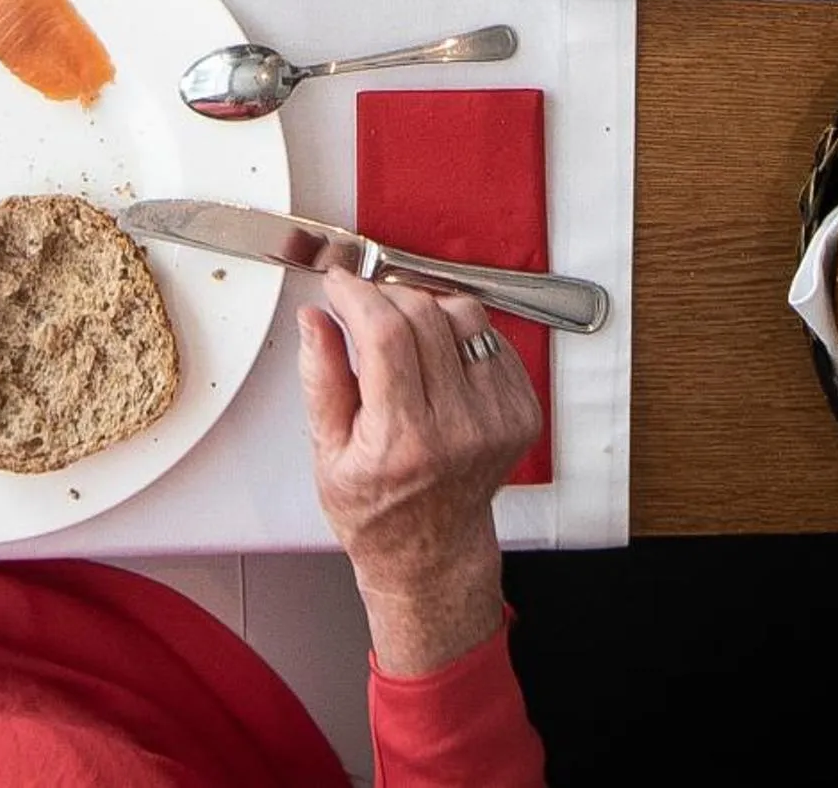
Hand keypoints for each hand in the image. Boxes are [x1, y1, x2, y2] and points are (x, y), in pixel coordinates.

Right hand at [299, 270, 537, 674]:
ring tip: (402, 336)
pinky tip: (437, 360)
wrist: (431, 553)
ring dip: (426, 309)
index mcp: (404, 440)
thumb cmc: (377, 510)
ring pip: (464, 315)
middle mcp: (459, 428)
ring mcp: (497, 419)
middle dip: (384, 295)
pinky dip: (460, 333)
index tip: (340, 285)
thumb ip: (320, 377)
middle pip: (424, 313)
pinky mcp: (521, 412)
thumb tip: (316, 317)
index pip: (385, 332)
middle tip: (364, 308)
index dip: (357, 294)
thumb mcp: (326, 453)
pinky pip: (493, 337)